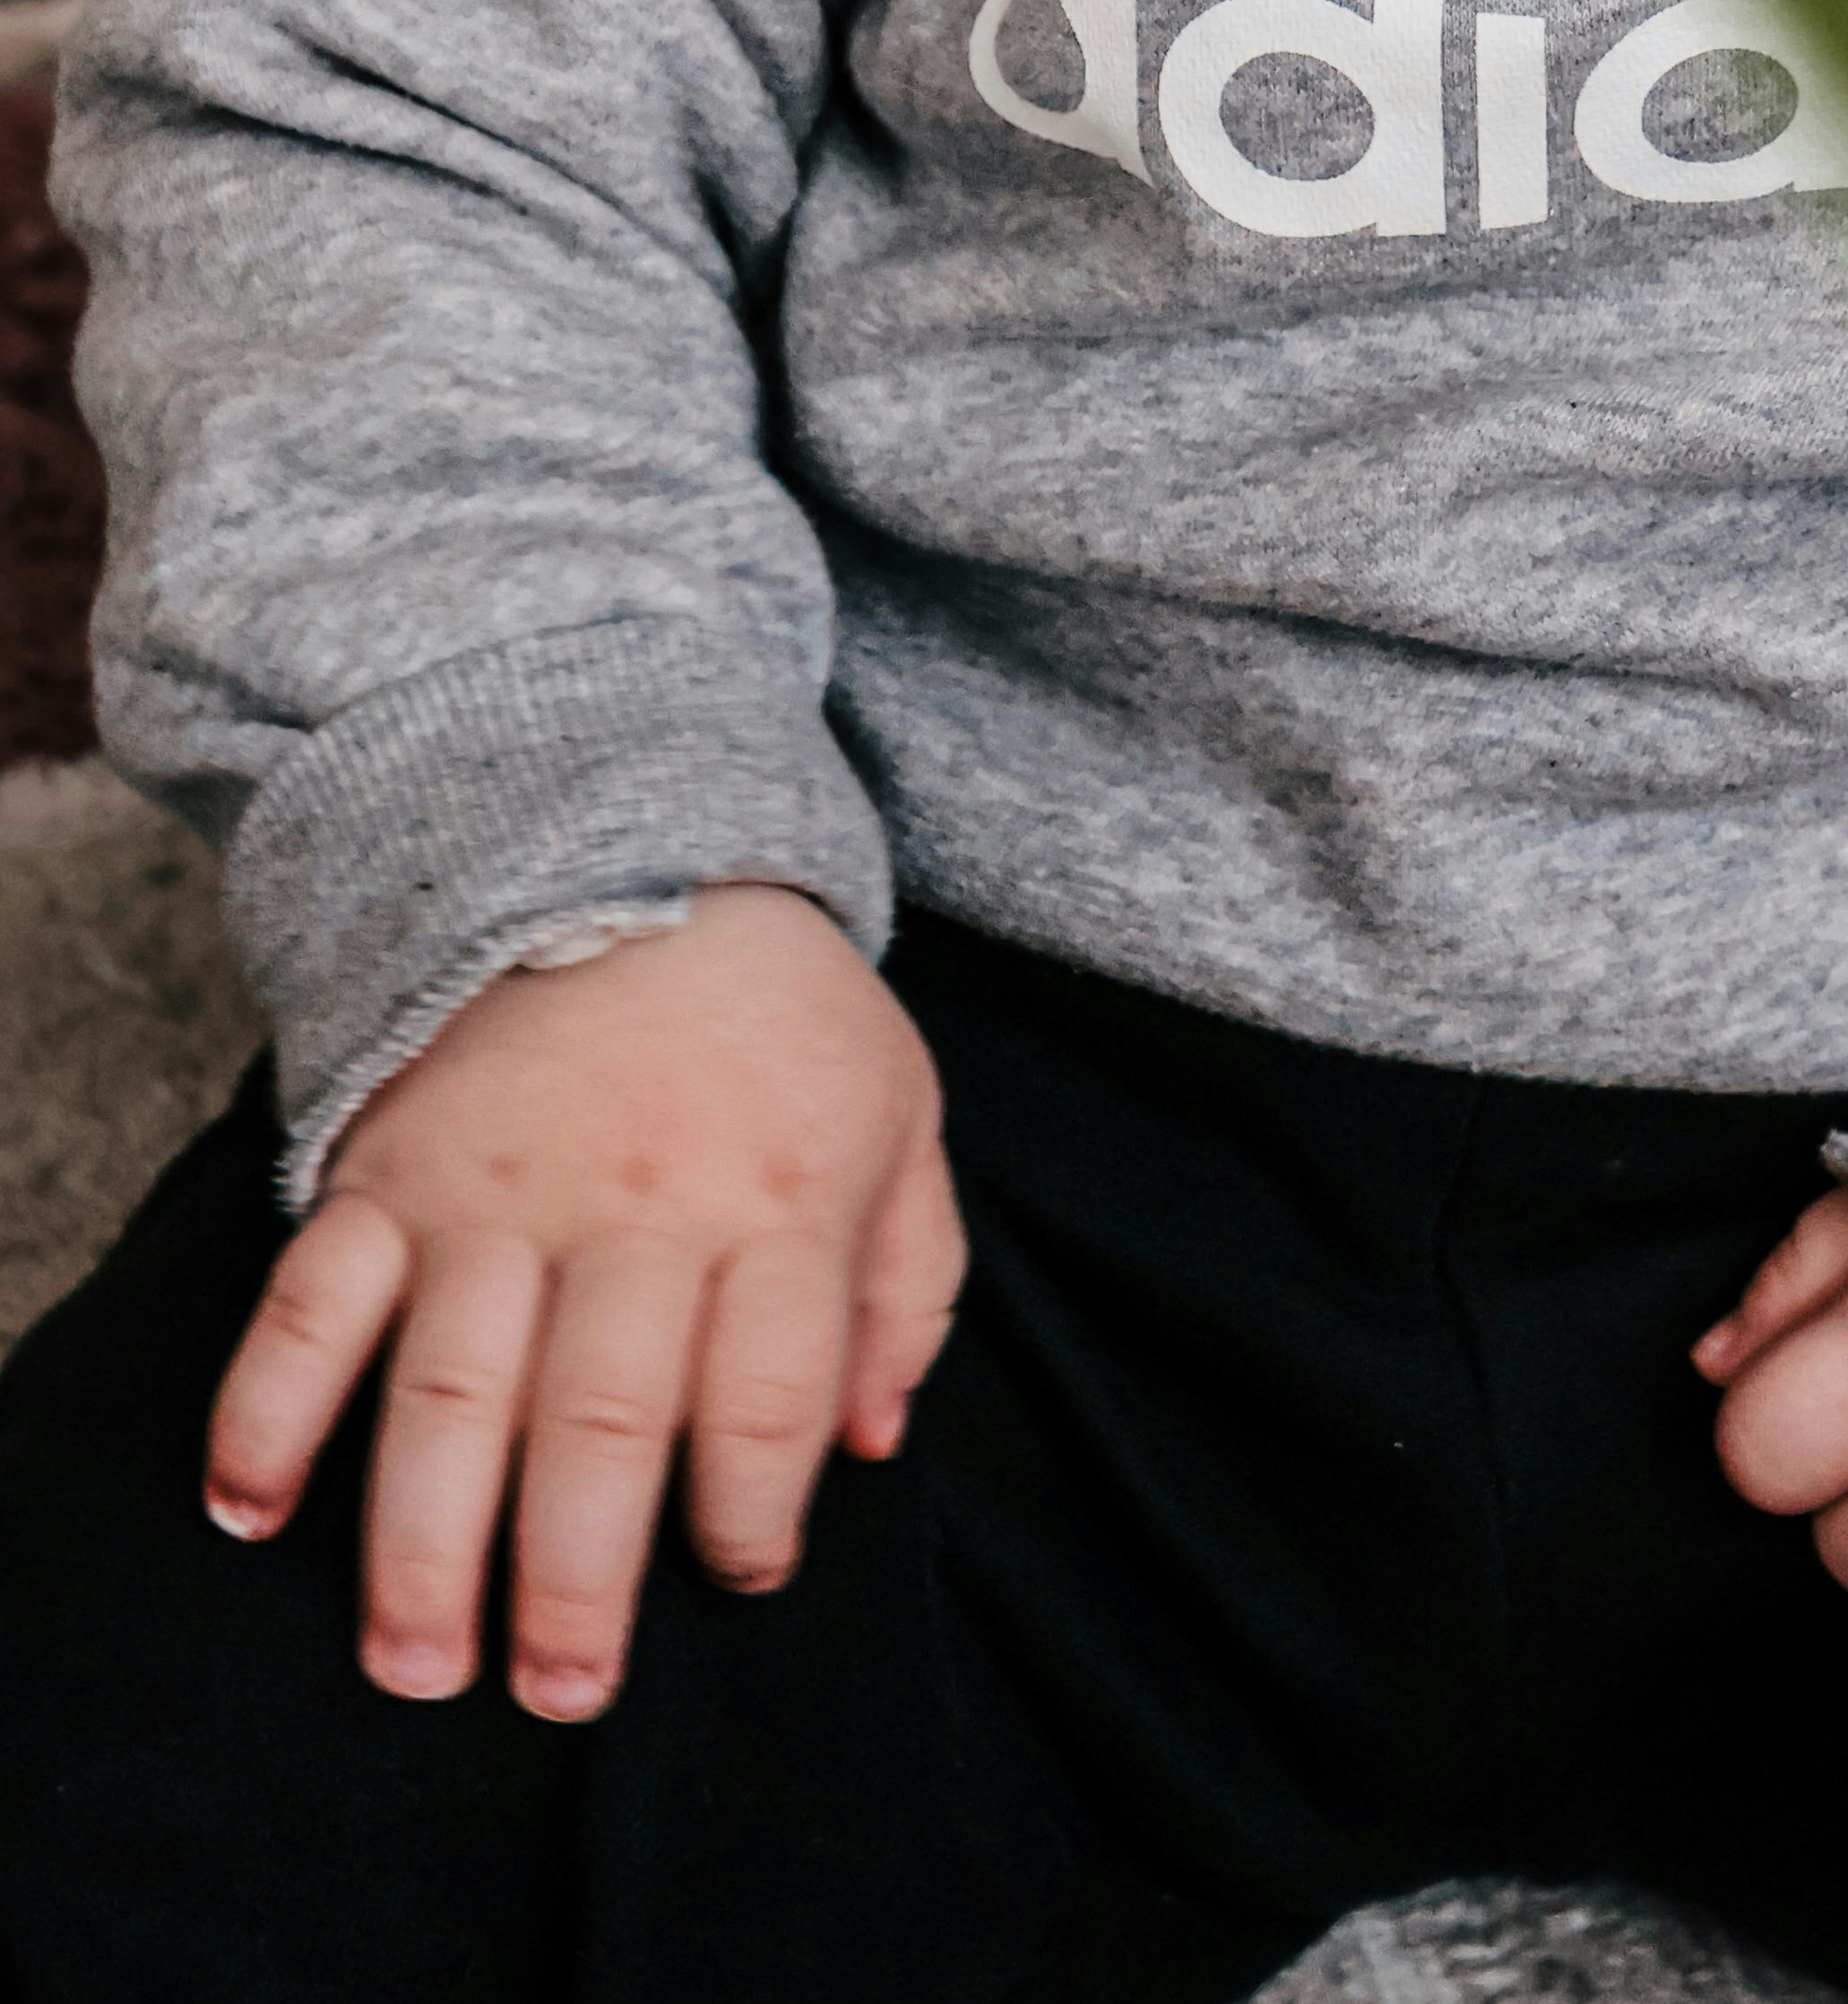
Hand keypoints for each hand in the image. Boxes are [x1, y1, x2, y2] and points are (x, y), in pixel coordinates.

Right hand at [203, 882, 962, 1724]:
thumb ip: (904, 1286)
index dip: (756, 1510)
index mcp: (774, 1198)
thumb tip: (875, 1446)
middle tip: (560, 1694)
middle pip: (603, 1420)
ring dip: (425, 1541)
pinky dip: (270, 1404)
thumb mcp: (899, 1120)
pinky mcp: (388, 1170)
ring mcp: (496, 1192)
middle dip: (579, 1579)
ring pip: (455, 1387)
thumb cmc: (781, 1019)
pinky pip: (314, 1297)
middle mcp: (632, 1206)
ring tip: (417, 1664)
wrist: (633, 846)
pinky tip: (250, 1508)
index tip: (741, 1578)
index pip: (765, 1393)